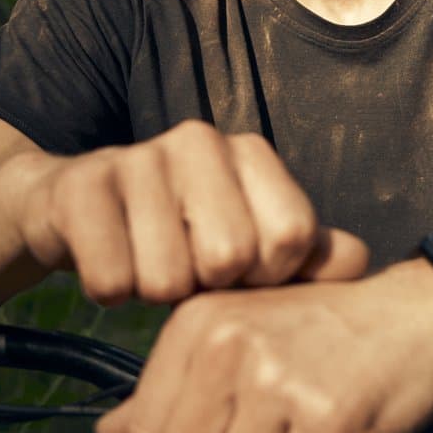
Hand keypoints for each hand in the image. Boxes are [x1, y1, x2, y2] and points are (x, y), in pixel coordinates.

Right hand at [13, 121, 369, 304]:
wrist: (73, 210)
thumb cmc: (180, 235)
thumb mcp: (249, 245)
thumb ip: (308, 255)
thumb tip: (359, 261)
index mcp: (249, 152)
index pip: (290, 235)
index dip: (268, 277)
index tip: (244, 274)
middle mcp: (198, 140)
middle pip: (229, 259)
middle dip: (207, 288)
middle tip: (188, 271)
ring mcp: (136, 156)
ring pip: (166, 278)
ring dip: (154, 292)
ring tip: (146, 263)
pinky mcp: (80, 186)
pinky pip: (111, 280)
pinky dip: (110, 291)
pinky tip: (109, 261)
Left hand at [94, 263, 432, 432]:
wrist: (416, 314)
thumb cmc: (321, 331)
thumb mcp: (235, 337)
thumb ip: (168, 390)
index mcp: (197, 322)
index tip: (236, 411)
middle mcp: (229, 346)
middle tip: (277, 424)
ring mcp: (278, 383)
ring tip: (307, 427)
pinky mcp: (327, 420)